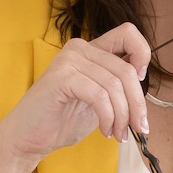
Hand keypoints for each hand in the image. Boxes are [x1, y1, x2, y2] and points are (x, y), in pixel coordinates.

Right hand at [0, 22, 149, 171]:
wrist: (28, 138)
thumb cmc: (62, 120)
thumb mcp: (100, 100)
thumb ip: (117, 86)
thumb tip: (143, 85)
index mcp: (90, 50)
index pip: (128, 34)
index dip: (142, 55)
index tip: (140, 83)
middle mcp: (79, 48)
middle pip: (126, 69)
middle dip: (137, 104)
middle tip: (138, 128)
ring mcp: (69, 60)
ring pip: (115, 85)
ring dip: (122, 116)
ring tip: (118, 134)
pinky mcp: (61, 77)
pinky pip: (99, 96)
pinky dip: (108, 117)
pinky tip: (104, 131)